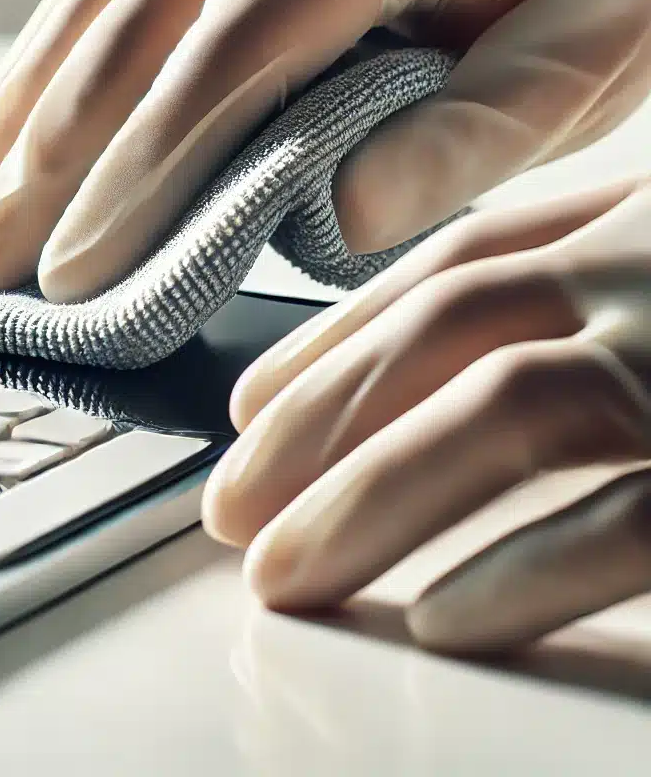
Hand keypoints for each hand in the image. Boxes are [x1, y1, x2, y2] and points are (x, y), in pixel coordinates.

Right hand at [0, 0, 650, 302]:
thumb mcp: (596, 40)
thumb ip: (482, 127)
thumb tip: (338, 209)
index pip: (217, 77)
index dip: (136, 188)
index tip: (75, 282)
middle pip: (116, 56)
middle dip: (39, 180)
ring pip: (75, 30)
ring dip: (7, 138)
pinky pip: (84, 11)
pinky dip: (26, 90)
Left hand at [202, 177, 650, 652]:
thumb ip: (589, 290)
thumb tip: (455, 369)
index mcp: (638, 216)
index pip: (460, 264)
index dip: (340, 334)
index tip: (251, 404)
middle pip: (448, 324)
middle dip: (317, 420)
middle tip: (229, 506)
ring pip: (503, 407)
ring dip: (368, 499)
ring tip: (280, 575)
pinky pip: (626, 520)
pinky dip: (520, 572)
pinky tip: (437, 622)